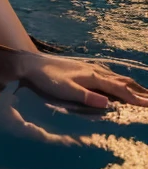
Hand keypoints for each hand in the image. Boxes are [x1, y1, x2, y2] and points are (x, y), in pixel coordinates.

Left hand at [20, 52, 147, 108]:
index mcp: (94, 78)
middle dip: (140, 92)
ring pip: (118, 78)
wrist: (33, 64)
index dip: (136, 99)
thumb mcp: (66, 90)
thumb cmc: (48, 79)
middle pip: (123, 82)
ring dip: (133, 86)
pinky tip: (123, 83)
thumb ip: (86, 97)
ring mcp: (92, 69)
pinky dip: (122, 82)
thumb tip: (108, 104)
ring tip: (145, 94)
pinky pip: (111, 76)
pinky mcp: (87, 69)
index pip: (120, 90)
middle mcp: (96, 71)